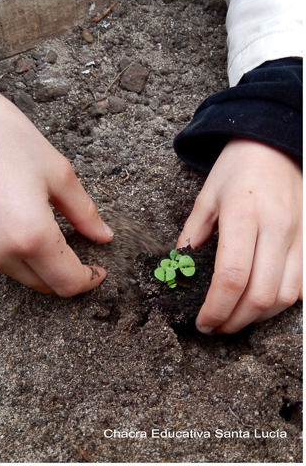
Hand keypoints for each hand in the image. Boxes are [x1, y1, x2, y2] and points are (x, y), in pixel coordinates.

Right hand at [0, 87, 113, 295]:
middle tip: (75, 242)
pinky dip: (11, 249)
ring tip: (36, 218)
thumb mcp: (54, 170)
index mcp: (29, 236)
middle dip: (64, 269)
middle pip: (43, 284)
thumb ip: (83, 211)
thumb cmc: (0, 136)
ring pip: (18, 272)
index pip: (66, 283)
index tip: (97, 269)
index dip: (88, 280)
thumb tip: (102, 235)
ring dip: (36, 258)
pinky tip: (12, 218)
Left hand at [177, 137, 302, 333]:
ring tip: (234, 319)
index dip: (216, 308)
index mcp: (243, 215)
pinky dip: (281, 303)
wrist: (276, 144)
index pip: (231, 276)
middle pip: (260, 295)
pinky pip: (303, 286)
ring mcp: (300, 235)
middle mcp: (277, 228)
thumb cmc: (236, 169)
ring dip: (258, 317)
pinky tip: (260, 304)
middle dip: (234, 321)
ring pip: (285, 296)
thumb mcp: (205, 197)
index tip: (202, 322)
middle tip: (214, 327)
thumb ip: (192, 234)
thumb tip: (178, 269)